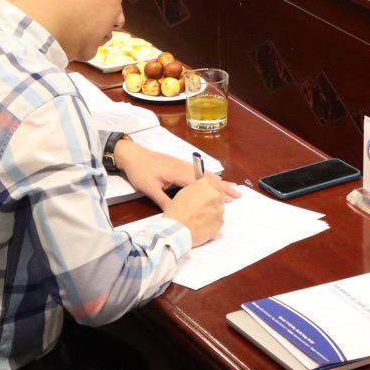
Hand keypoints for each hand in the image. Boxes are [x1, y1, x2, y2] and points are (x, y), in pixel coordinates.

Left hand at [113, 137, 241, 209]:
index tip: (228, 198)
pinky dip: (209, 175)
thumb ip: (163, 201)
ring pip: (204, 173)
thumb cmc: (139, 171)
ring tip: (231, 186)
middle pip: (207, 177)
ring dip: (218, 180)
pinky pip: (198, 170)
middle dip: (223, 186)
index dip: (216, 191)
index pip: (202, 183)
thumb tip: (176, 214)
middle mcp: (183, 166)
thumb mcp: (149, 188)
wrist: (131, 154)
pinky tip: (213, 178)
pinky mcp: (178, 164)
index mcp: (178, 172)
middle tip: (237, 194)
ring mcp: (182, 164)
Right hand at [162, 174, 234, 245]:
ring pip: (219, 208)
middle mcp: (215, 194)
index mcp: (205, 184)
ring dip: (212, 212)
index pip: (214, 183)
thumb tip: (201, 190)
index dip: (210, 189)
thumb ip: (196, 188)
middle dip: (212, 201)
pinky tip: (202, 225)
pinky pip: (218, 220)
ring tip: (199, 218)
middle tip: (201, 209)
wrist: (177, 230)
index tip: (209, 194)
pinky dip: (213, 223)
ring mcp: (219, 208)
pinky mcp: (221, 221)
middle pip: (218, 196)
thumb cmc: (176, 213)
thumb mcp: (183, 193)